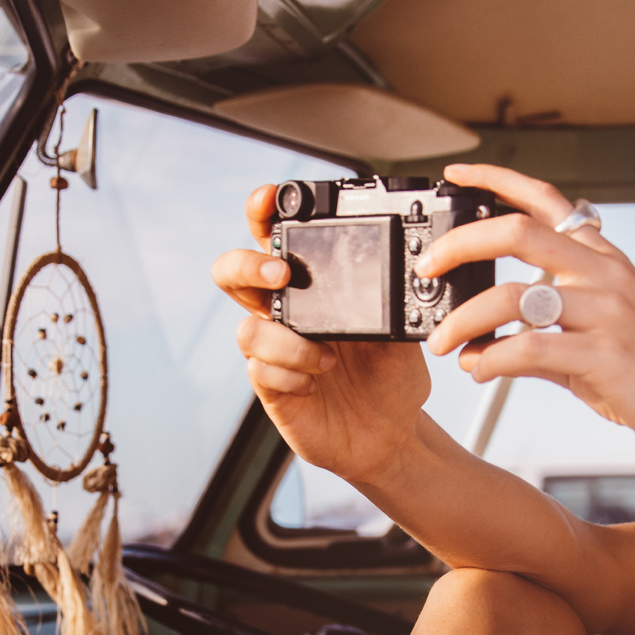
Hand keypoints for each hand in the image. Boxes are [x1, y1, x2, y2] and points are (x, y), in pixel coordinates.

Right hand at [211, 185, 434, 485]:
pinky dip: (292, 373)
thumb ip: (390, 301)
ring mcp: (273, 351)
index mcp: (312, 287)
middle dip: (247, 265)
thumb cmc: (391, 377)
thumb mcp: (403, 332)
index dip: (261, 213)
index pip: (274, 238)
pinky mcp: (272, 388)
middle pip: (232, 273)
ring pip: (247, 329)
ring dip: (289, 342)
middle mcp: (284, 314)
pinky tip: (318, 382)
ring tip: (329, 359)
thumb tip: (397, 272)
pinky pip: (260, 370)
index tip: (269, 200)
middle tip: (281, 275)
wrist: (392, 434)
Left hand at [415, 165, 634, 474]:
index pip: (547, 201)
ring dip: (462, 320)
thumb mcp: (596, 339)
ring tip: (441, 343)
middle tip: (428, 269)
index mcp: (604, 259)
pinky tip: (480, 371)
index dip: (497, 180)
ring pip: (512, 297)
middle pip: (518, 232)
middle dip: (459, 245)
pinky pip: (529, 348)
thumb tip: (475, 348)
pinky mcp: (606, 356)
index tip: (456, 175)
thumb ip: (538, 336)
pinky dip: (491, 360)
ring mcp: (607, 313)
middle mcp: (605, 274)